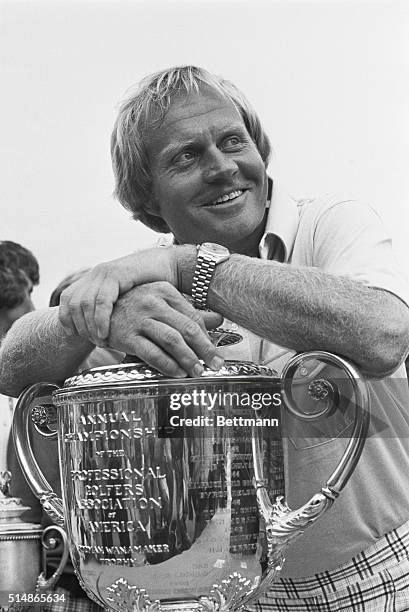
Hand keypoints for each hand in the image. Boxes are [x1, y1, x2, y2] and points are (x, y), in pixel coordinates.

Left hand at [58, 247, 185, 344]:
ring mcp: (105, 272)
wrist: (169, 266)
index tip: (72, 335)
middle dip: (79, 326)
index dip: (65, 318)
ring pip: (84, 303)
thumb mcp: (124, 297)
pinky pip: (102, 300)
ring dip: (89, 326)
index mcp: (94, 278)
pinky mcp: (117, 274)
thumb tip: (97, 329)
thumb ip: (111, 307)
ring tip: (100, 342)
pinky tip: (105, 333)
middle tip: (92, 342)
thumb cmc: (150, 286)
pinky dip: (101, 319)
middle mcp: (96, 274)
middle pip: (73, 303)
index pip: (67, 298)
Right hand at [105, 282, 223, 376]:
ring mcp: (139, 318)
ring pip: (172, 340)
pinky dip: (167, 365)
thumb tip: (219, 319)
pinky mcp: (127, 335)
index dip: (207, 337)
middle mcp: (153, 301)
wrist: (97, 313)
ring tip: (198, 372)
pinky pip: (152, 353)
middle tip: (216, 365)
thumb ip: (189, 312)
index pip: (193, 315)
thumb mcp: (162, 304)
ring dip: (188, 359)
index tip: (216, 353)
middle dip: (204, 349)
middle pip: (186, 328)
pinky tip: (177, 373)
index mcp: (164, 290)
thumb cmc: (135, 309)